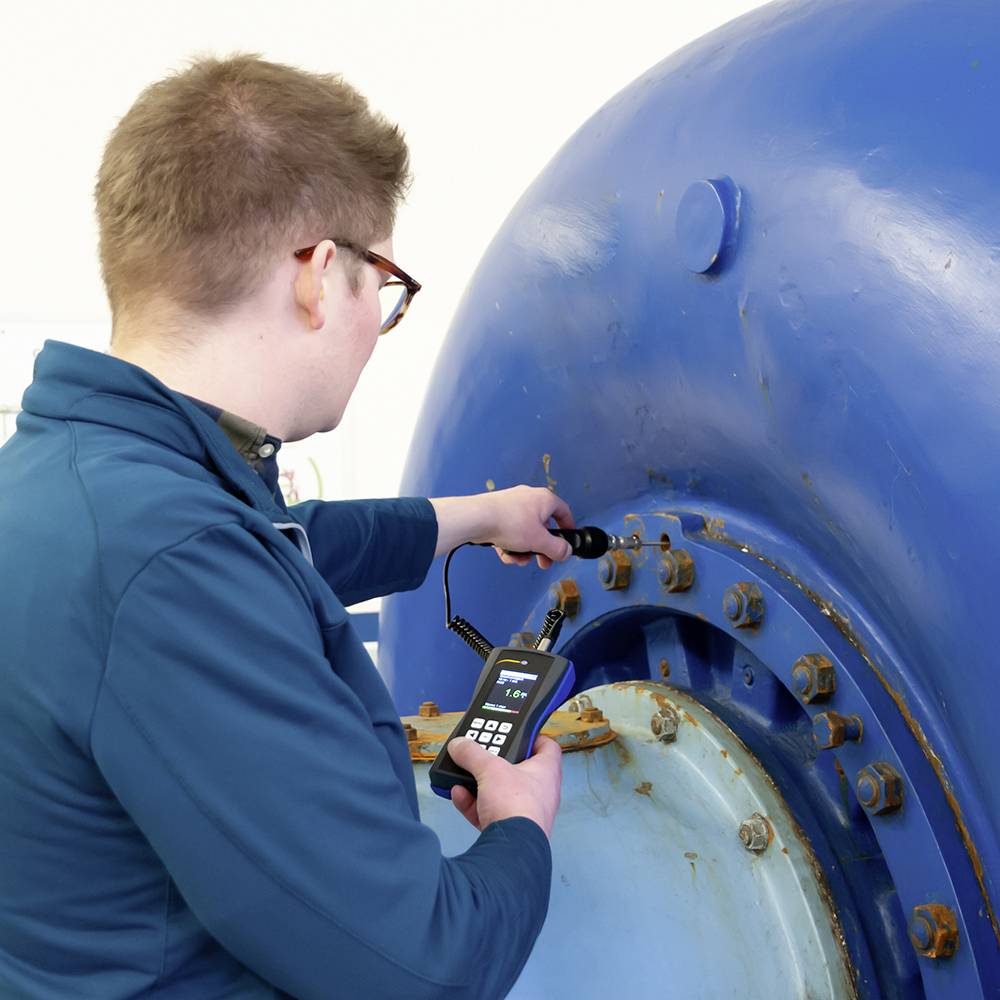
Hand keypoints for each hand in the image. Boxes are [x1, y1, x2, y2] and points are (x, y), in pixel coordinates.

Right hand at [445, 734, 561, 837]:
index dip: (530, 736)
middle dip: (495, 762)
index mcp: (545, 772)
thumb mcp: (490, 768)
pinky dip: (473, 804)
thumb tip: (460, 745)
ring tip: (463, 773)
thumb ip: (472, 753)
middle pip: (516, 769)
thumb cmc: (517, 807)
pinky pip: (488, 812)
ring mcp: (524, 813)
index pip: (545, 746)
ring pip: (500, 792)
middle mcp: (539, 793)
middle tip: (481, 752)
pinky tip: (458, 795)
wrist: (510, 850)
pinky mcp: (508, 831)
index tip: (514, 732)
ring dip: (479, 784)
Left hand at [477, 485, 574, 568]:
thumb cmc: (510, 523)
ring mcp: (511, 504)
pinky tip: (505, 554)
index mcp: (544, 499)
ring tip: (518, 560)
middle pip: (542, 527)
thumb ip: (556, 549)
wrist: (476, 518)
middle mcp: (528, 498)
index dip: (568, 527)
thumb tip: (566, 552)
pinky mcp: (497, 512)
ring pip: (524, 531)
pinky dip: (510, 544)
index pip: (563, 511)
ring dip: (524, 549)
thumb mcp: (539, 541)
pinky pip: (509, 531)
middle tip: (543, 562)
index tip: (567, 541)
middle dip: (542, 548)